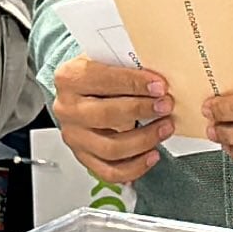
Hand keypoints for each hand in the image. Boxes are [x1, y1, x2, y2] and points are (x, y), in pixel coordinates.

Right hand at [52, 56, 172, 183]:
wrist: (82, 91)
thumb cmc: (100, 76)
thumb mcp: (109, 60)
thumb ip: (129, 68)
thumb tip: (159, 82)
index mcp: (70, 78)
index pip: (103, 80)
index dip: (135, 84)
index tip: (160, 86)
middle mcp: (67, 109)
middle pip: (106, 115)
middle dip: (142, 111)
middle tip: (166, 106)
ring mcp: (74, 136)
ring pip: (110, 148)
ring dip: (144, 139)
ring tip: (164, 128)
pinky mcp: (83, 157)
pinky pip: (109, 171)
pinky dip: (135, 167)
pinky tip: (152, 155)